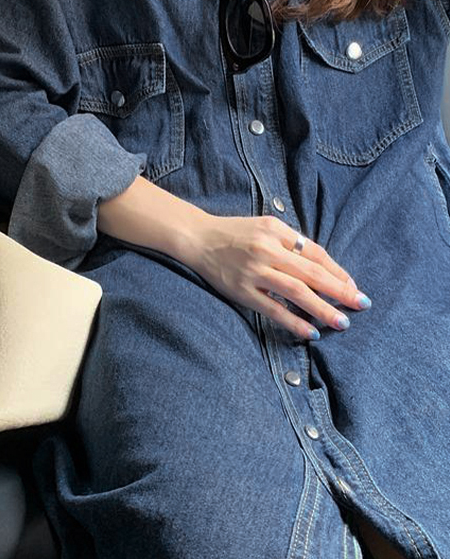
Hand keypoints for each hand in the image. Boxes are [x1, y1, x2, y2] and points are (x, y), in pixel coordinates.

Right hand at [185, 214, 369, 339]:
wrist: (197, 238)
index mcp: (276, 231)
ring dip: (323, 308)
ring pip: (296, 292)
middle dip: (340, 291)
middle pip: (312, 273)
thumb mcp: (264, 226)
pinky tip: (311, 331)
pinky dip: (294, 321)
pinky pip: (273, 309)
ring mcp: (254, 271)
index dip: (338, 272)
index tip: (353, 287)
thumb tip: (322, 267)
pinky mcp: (242, 290)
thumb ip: (290, 242)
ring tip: (342, 322)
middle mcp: (267, 249)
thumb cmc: (234, 233)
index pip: (316, 253)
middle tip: (361, 304)